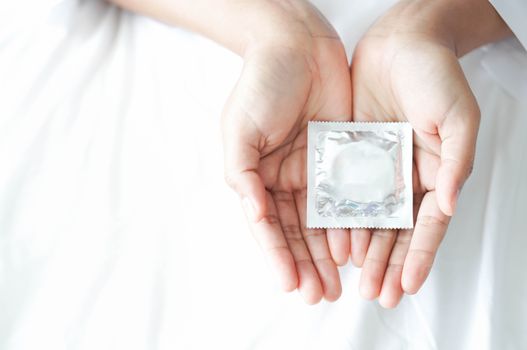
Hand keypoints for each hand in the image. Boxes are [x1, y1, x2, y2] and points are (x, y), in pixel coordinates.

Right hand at [222, 1, 350, 303]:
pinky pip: (346, 198)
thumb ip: (242, 176)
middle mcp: (284, 180)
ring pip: (322, 223)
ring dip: (326, 255)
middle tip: (317, 295)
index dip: (277, 256)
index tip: (289, 284)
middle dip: (305, 265)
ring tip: (336, 285)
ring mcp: (314, 172)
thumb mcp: (239, 131)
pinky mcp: (341, 160)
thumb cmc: (262, 85)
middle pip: (295, 232)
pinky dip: (348, 225)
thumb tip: (255, 216)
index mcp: (257, 176)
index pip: (267, 226)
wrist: (298, 46)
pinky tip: (352, 250)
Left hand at [349, 0, 510, 306]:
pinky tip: (336, 243)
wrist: (400, 43)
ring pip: (369, 218)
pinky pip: (344, 193)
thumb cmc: (436, 76)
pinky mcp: (351, 156)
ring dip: (364, 251)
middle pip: (396, 230)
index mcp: (435, 173)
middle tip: (377, 295)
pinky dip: (341, 219)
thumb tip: (449, 205)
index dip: (419, 256)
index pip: (427, 225)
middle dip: (388, 263)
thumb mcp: (458, 116)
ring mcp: (377, 169)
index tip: (408, 286)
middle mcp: (405, 177)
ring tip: (356, 280)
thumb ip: (456, 161)